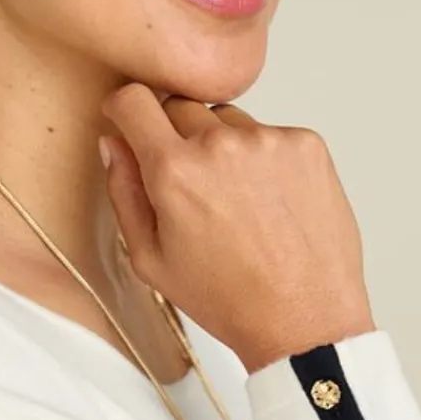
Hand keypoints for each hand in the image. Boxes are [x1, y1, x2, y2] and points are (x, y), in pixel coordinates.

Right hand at [100, 86, 375, 373]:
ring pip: (228, 120)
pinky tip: (270, 204)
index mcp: (174, 171)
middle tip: (193, 189)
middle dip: (177, 139)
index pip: (134, 99)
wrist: (303, 320)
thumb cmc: (228, 299)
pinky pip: (271, 134)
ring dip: (223, 147)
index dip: (126, 110)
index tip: (130, 122)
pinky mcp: (307, 145)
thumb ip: (124, 193)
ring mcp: (269, 140)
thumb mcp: (151, 260)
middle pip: (181, 107)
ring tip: (238, 203)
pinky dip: (265, 159)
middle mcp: (221, 144)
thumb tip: (113, 144)